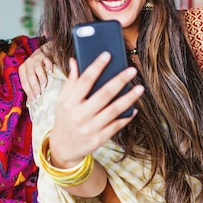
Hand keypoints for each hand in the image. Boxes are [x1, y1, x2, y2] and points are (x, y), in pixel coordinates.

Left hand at [19, 45, 52, 100]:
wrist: (44, 50)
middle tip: (39, 94)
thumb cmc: (36, 65)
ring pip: (37, 68)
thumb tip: (31, 100)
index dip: (28, 91)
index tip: (33, 99)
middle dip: (34, 86)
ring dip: (41, 77)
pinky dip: (49, 66)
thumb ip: (30, 84)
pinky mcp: (45, 55)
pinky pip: (46, 61)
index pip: (24, 82)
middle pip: (30, 76)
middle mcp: (28, 63)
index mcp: (22, 69)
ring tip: (44, 85)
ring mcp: (36, 58)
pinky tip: (51, 72)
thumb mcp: (31, 73)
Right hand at [48, 52, 143, 166]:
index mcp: (69, 102)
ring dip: (129, 98)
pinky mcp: (99, 139)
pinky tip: (134, 108)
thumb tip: (75, 60)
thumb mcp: (63, 100)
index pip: (85, 80)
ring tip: (140, 88)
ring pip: (114, 110)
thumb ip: (71, 81)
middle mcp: (80, 115)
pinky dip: (126, 116)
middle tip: (132, 70)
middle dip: (119, 80)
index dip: (97, 66)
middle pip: (104, 94)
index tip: (108, 55)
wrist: (63, 147)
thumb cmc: (65, 118)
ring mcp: (90, 128)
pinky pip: (116, 125)